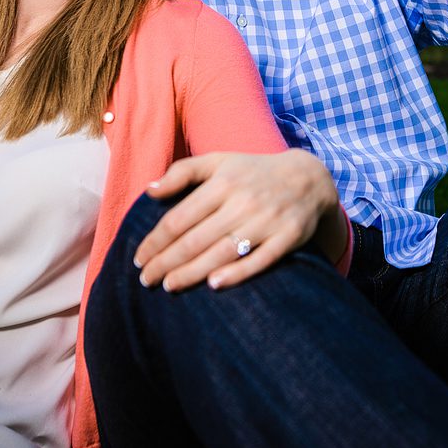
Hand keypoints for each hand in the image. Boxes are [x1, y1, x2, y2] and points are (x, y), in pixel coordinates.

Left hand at [134, 150, 340, 291]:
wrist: (309, 178)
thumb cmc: (253, 172)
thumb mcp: (218, 161)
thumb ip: (182, 172)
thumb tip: (149, 191)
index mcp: (222, 183)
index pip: (179, 218)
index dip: (156, 241)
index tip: (139, 258)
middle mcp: (243, 202)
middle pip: (196, 239)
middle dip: (166, 262)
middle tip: (146, 280)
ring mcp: (267, 221)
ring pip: (222, 252)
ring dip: (192, 272)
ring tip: (169, 286)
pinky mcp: (288, 238)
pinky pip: (260, 260)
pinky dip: (237, 273)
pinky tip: (213, 285)